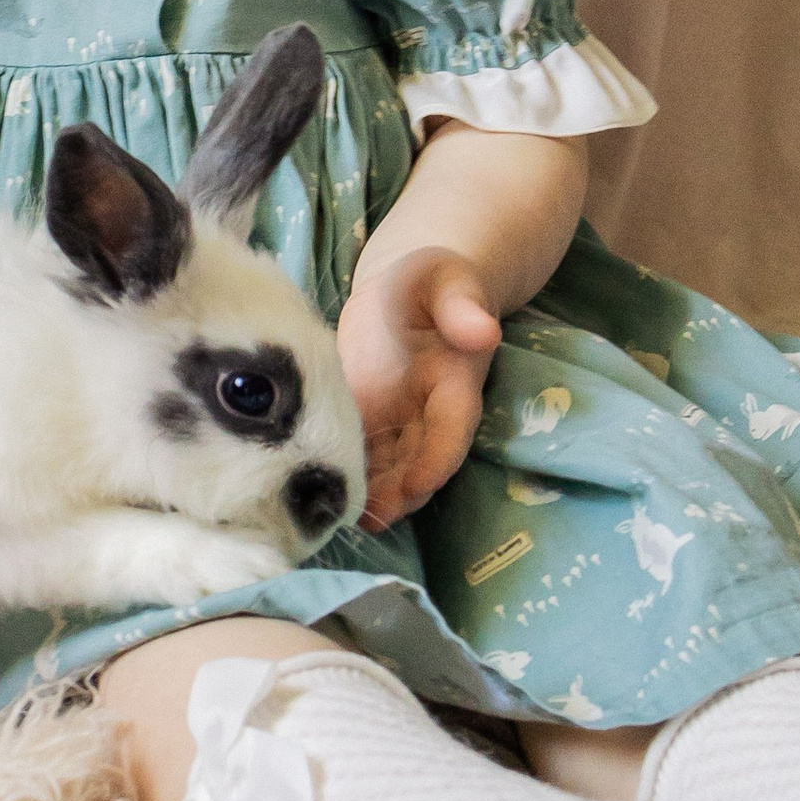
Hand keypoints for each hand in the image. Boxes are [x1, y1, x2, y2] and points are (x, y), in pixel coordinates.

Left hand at [337, 244, 498, 530]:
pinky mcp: (365, 421)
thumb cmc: (431, 281)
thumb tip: (484, 333)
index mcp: (455, 385)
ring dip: (370, 496)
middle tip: (370, 520)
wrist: (405, 291)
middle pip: (418, 465)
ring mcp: (396, 424)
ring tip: (338, 518)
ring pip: (388, 470)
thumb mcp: (447, 282)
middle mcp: (428, 416)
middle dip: (398, 496)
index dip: (437, 462)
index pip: (452, 432)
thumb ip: (463, 306)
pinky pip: (359, 455)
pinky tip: (315, 494)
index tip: (417, 487)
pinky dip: (343, 475)